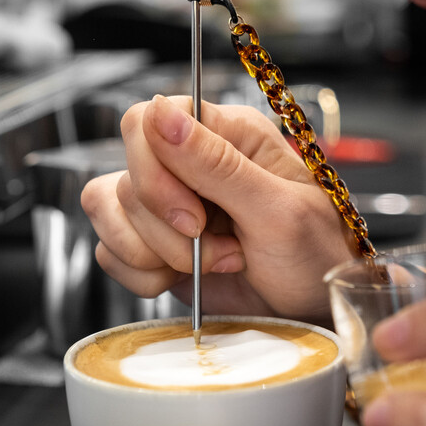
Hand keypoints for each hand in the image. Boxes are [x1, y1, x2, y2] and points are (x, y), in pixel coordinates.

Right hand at [81, 94, 354, 320]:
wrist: (315, 311)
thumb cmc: (315, 256)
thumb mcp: (279, 211)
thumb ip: (218, 164)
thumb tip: (160, 114)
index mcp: (226, 134)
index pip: (144, 122)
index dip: (155, 173)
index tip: (194, 217)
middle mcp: (190, 162)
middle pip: (125, 176)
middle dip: (167, 229)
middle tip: (219, 249)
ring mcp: (167, 204)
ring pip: (110, 212)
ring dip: (159, 253)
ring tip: (217, 263)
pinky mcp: (153, 244)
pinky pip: (110, 251)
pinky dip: (143, 275)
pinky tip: (189, 278)